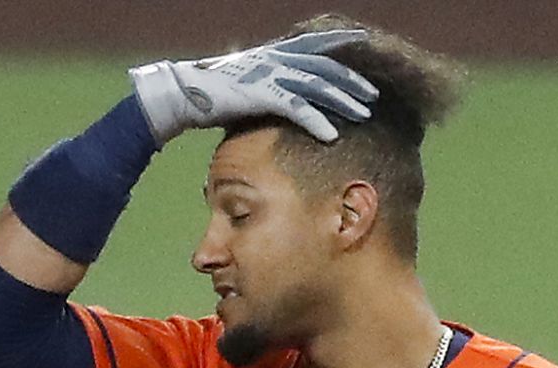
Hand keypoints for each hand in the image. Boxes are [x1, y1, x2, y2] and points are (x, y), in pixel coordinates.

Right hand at [129, 30, 379, 144]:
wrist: (183, 95)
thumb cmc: (211, 93)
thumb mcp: (244, 80)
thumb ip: (266, 82)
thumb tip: (278, 92)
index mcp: (272, 53)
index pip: (313, 43)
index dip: (339, 41)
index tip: (363, 41)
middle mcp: (274, 60)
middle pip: (324, 66)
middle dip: (351, 80)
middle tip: (374, 95)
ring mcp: (268, 75)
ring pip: (317, 86)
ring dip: (343, 100)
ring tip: (365, 114)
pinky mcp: (261, 95)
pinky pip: (297, 109)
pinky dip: (317, 121)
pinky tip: (332, 135)